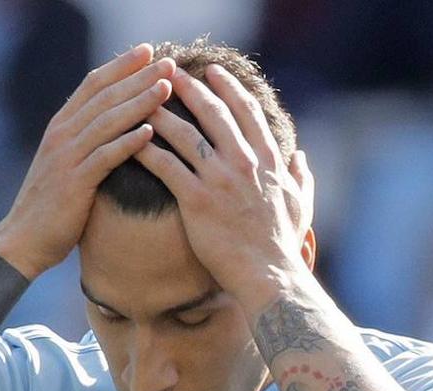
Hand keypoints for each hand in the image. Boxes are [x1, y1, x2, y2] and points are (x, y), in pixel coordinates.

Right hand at [0, 45, 174, 279]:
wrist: (22, 240)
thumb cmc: (51, 205)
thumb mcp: (65, 164)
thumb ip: (84, 140)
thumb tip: (113, 123)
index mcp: (60, 127)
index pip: (92, 84)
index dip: (121, 66)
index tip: (148, 50)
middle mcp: (61, 136)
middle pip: (104, 96)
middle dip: (137, 77)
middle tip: (169, 61)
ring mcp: (66, 159)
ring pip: (107, 122)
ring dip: (138, 103)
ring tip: (167, 88)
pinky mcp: (73, 184)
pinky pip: (104, 158)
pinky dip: (127, 143)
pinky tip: (150, 133)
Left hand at [135, 65, 315, 313]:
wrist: (270, 276)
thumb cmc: (283, 245)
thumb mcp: (301, 205)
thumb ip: (300, 176)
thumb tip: (299, 156)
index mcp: (268, 160)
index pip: (246, 112)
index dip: (228, 88)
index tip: (213, 72)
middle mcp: (244, 163)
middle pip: (213, 113)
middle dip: (189, 88)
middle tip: (169, 73)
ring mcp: (219, 180)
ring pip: (185, 134)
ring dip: (162, 113)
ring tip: (142, 100)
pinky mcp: (197, 201)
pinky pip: (166, 167)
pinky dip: (147, 150)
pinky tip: (130, 141)